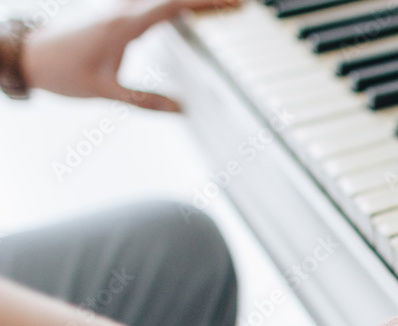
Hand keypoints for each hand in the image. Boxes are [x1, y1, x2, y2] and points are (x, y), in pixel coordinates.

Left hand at [21, 0, 239, 110]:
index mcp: (124, 24)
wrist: (27, 56)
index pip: (173, 5)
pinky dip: (174, 4)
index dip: (205, 2)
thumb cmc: (62, 72)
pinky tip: (186, 10)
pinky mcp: (113, 13)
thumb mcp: (106, 92)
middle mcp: (122, 9)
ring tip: (220, 7)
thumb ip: (146, 101)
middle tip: (238, 5)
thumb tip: (181, 110)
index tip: (232, 3)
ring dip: (191, 0)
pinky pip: (151, 2)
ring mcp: (116, 8)